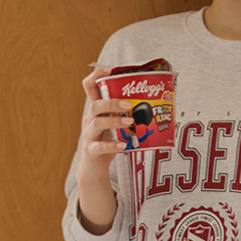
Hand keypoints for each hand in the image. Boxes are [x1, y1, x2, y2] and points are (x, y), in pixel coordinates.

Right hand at [76, 70, 123, 230]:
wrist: (93, 169)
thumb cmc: (106, 143)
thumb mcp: (112, 125)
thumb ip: (123, 114)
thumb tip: (151, 103)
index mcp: (95, 109)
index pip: (89, 85)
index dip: (97, 76)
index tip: (110, 71)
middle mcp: (89, 119)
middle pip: (94, 104)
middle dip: (111, 102)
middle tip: (128, 104)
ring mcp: (88, 135)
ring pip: (96, 123)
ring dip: (114, 121)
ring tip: (130, 122)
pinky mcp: (91, 151)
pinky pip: (100, 146)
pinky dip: (112, 145)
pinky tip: (124, 145)